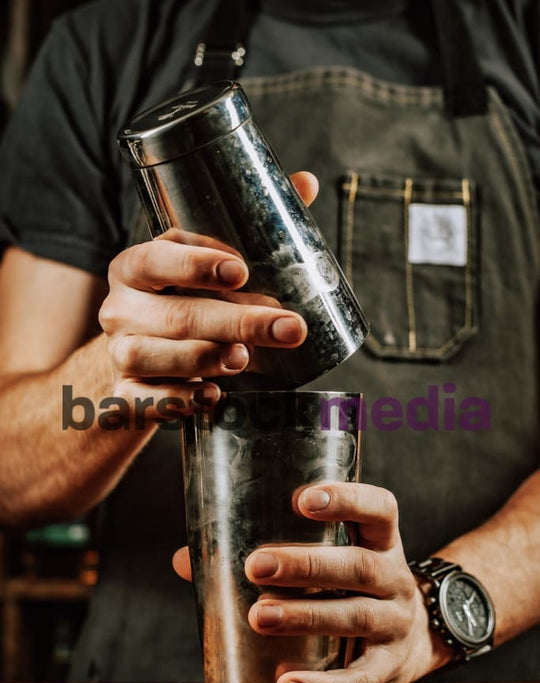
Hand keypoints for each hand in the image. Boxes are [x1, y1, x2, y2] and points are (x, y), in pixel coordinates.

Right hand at [99, 171, 317, 417]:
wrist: (138, 361)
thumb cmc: (182, 302)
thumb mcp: (204, 267)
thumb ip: (249, 228)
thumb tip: (306, 183)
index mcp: (134, 267)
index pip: (155, 258)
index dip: (196, 264)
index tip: (242, 271)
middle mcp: (120, 309)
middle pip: (173, 315)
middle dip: (236, 321)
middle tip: (288, 328)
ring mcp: (119, 353)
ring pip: (153, 356)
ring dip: (203, 358)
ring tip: (244, 358)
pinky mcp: (126, 393)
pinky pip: (144, 400)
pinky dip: (178, 400)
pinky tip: (212, 395)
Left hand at [173, 482, 451, 682]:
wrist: (413, 640)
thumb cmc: (348, 586)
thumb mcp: (329, 557)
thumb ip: (265, 549)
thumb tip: (184, 559)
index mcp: (381, 540)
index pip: (378, 508)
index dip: (347, 499)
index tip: (302, 498)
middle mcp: (395, 578)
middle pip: (359, 566)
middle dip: (307, 565)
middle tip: (256, 566)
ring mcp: (397, 624)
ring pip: (355, 617)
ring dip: (305, 616)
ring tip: (258, 617)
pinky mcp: (390, 670)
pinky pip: (359, 678)